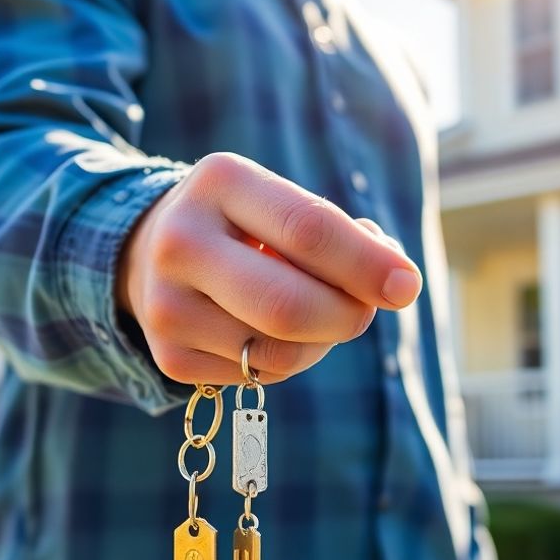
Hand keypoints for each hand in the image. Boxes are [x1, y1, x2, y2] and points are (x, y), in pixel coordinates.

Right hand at [116, 152, 420, 384]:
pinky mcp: (169, 355)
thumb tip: (394, 280)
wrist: (153, 252)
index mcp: (220, 182)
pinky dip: (287, 362)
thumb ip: (344, 235)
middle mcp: (181, 241)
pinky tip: (272, 334)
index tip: (407, 285)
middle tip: (367, 311)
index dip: (366, 264)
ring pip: (277, 352)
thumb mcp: (286, 205)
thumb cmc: (249, 226)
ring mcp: (167, 304)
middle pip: (289, 305)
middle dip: (349, 316)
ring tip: (318, 317)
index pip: (308, 230)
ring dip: (322, 343)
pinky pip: (258, 377)